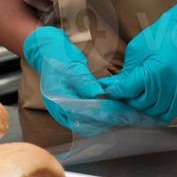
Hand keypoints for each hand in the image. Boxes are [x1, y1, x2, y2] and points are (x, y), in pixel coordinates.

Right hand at [23, 26, 137, 136]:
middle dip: (107, 121)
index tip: (119, 111)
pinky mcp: (72, 109)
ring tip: (126, 116)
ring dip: (107, 121)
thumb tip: (100, 95)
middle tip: (128, 116)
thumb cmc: (57, 57)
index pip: (80, 114)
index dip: (101, 114)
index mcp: (55, 100)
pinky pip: (88, 119)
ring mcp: (65, 111)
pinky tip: (116, 113)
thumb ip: (85, 82)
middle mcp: (59, 110)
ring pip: (88, 124)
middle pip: (85, 124)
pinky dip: (102, 118)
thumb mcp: (72, 67)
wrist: (47, 53)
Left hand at [98, 0, 176, 122]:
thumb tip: (115, 86)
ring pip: (158, 112)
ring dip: (145, 108)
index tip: (111, 91)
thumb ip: (127, 72)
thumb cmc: (160, 37)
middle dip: (130, 101)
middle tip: (125, 95)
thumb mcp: (136, 51)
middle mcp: (168, 85)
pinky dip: (162, 111)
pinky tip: (155, 104)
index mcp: (153, 72)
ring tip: (139, 99)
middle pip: (142, 104)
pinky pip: (174, 111)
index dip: (117, 92)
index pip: (128, 91)